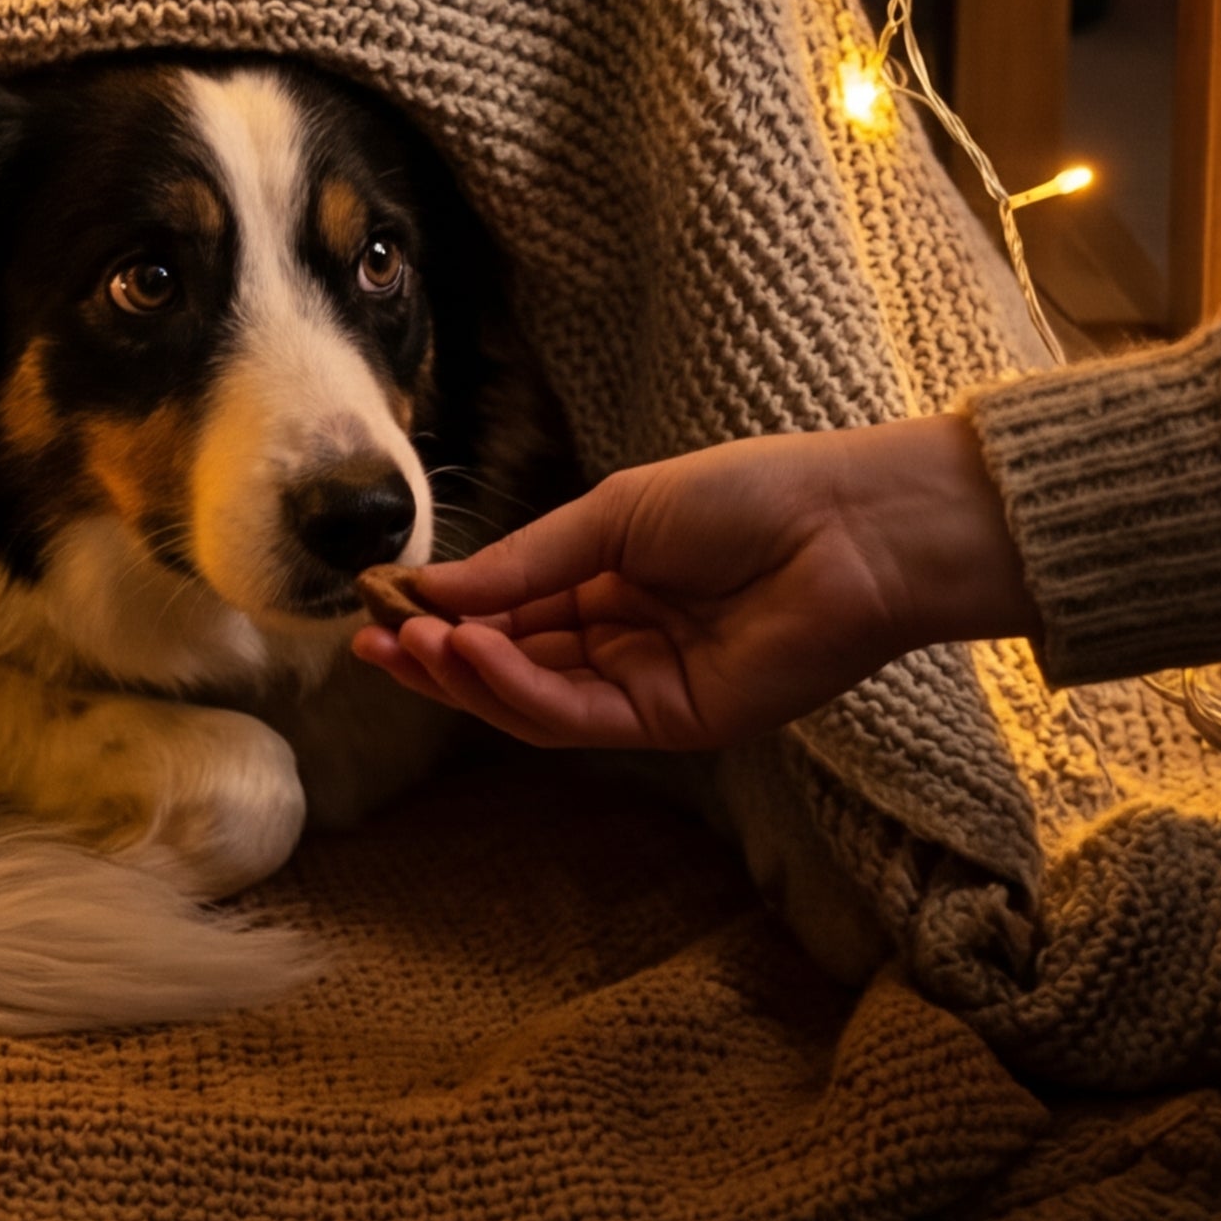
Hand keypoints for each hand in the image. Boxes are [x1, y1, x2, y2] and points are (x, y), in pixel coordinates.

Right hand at [346, 417, 1030, 749]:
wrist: (847, 527)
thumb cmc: (746, 497)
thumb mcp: (612, 513)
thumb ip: (524, 561)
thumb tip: (427, 589)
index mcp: (610, 584)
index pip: (509, 612)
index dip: (444, 612)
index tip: (378, 602)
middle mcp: (621, 643)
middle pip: (511, 665)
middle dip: (437, 656)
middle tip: (372, 642)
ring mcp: (645, 688)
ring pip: (533, 702)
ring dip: (467, 676)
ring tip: (413, 644)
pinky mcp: (672, 722)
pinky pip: (576, 718)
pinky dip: (517, 690)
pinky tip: (473, 654)